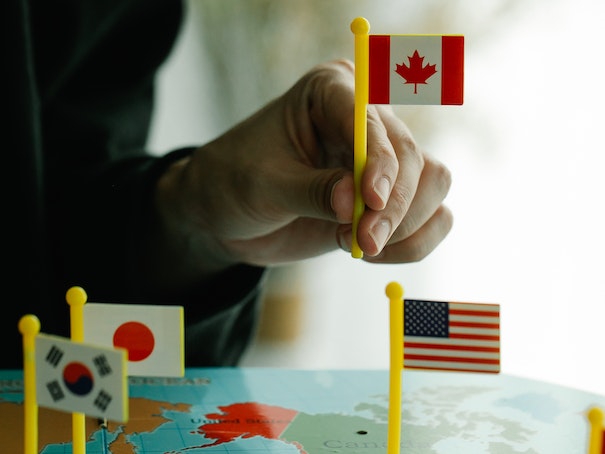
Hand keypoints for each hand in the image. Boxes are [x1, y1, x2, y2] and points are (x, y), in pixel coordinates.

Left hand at [152, 60, 452, 288]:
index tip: (369, 203)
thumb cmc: (235, 182)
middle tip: (364, 242)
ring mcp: (383, 158)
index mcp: (331, 92)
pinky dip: (412, 242)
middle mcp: (366, 119)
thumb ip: (311, 192)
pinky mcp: (390, 196)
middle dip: (392, 207)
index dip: (378, 162)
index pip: (371, 122)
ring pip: (433, 183)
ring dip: (406, 225)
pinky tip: (370, 250)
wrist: (229, 214)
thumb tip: (355, 205)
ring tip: (359, 244)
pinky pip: (433, 216)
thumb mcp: (262, 185)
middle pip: (413, 156)